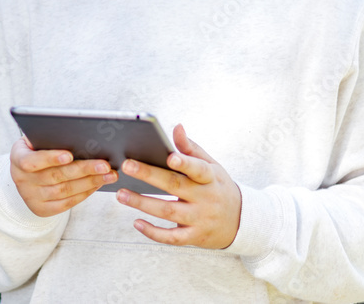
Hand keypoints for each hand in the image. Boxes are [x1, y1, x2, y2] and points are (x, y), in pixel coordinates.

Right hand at [10, 136, 118, 217]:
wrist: (24, 175)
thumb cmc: (36, 149)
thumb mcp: (35, 140)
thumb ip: (49, 138)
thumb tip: (80, 134)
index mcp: (17, 158)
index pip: (31, 161)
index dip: (50, 158)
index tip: (69, 155)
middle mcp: (21, 180)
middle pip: (55, 176)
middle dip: (83, 169)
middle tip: (105, 164)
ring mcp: (31, 197)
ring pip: (64, 191)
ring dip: (90, 182)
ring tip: (108, 174)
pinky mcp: (41, 209)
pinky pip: (66, 203)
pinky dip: (84, 193)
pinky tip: (97, 184)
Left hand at [115, 123, 240, 248]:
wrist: (242, 222)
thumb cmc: (219, 187)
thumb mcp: (212, 166)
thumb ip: (192, 148)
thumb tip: (176, 127)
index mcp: (210, 177)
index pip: (198, 169)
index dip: (185, 163)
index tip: (170, 157)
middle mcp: (205, 198)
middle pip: (175, 186)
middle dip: (149, 176)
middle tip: (127, 165)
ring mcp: (200, 219)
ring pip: (168, 211)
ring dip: (143, 204)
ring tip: (121, 194)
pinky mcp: (194, 237)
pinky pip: (172, 237)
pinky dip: (153, 232)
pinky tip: (136, 222)